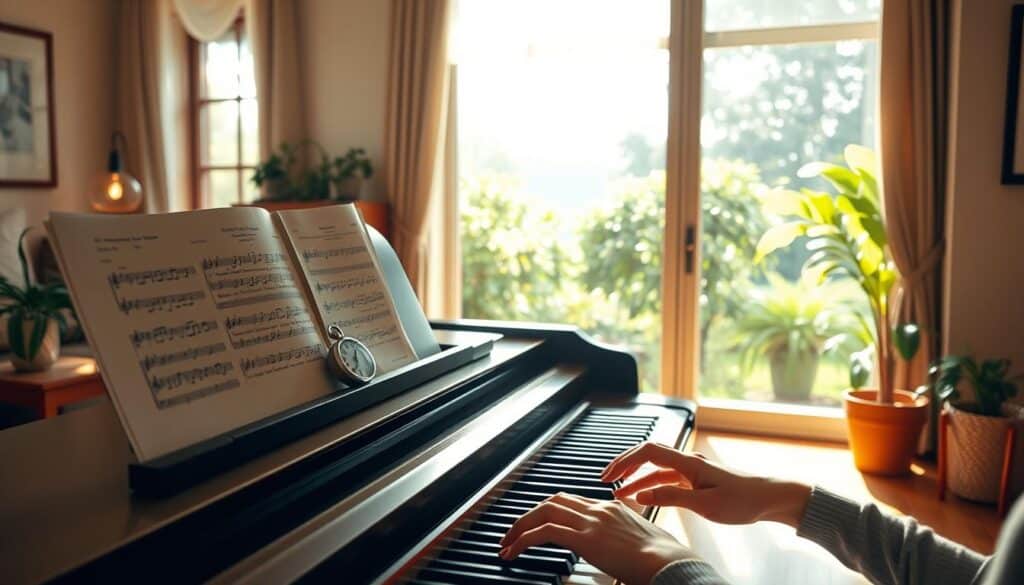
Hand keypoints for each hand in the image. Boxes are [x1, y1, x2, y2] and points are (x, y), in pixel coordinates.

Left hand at [499, 492, 696, 584]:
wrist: (670, 562)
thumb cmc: (664, 558)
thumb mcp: (643, 540)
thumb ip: (626, 537)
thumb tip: (621, 550)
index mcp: (612, 508)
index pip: (572, 501)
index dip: (550, 511)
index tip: (537, 524)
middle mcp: (599, 509)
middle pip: (553, 501)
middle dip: (529, 515)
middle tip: (513, 532)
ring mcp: (591, 522)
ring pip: (544, 512)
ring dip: (520, 526)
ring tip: (507, 543)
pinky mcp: (585, 538)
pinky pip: (545, 532)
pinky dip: (524, 539)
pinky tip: (515, 550)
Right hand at [602, 442, 811, 527]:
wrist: (771, 497)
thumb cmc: (744, 500)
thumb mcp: (705, 504)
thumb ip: (672, 497)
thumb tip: (643, 494)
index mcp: (688, 463)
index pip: (648, 452)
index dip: (625, 460)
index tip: (610, 474)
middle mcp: (687, 462)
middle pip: (648, 456)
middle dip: (625, 466)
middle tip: (606, 479)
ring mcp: (692, 471)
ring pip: (656, 470)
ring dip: (636, 479)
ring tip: (618, 492)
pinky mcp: (697, 481)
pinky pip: (667, 479)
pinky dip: (652, 486)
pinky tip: (644, 496)